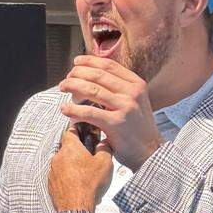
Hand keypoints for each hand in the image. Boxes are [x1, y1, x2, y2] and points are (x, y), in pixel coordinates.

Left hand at [48, 129, 113, 210]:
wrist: (76, 208)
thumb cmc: (89, 184)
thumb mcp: (105, 163)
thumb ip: (105, 149)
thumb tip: (104, 143)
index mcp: (70, 148)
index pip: (70, 131)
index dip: (77, 130)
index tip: (83, 133)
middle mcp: (58, 157)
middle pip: (66, 148)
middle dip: (76, 150)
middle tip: (88, 156)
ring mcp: (53, 171)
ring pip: (62, 162)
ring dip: (71, 164)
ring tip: (83, 173)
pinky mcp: (51, 183)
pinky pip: (59, 175)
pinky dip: (67, 176)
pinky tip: (77, 183)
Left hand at [59, 56, 163, 170]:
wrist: (150, 150)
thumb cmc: (138, 127)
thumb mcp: (135, 101)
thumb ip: (120, 88)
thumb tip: (93, 76)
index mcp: (136, 84)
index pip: (109, 66)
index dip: (90, 61)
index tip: (76, 63)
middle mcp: (132, 93)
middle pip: (98, 75)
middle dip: (78, 73)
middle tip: (66, 78)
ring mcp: (125, 107)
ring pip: (92, 90)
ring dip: (73, 86)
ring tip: (63, 88)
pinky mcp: (116, 123)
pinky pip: (89, 112)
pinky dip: (74, 109)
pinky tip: (65, 109)